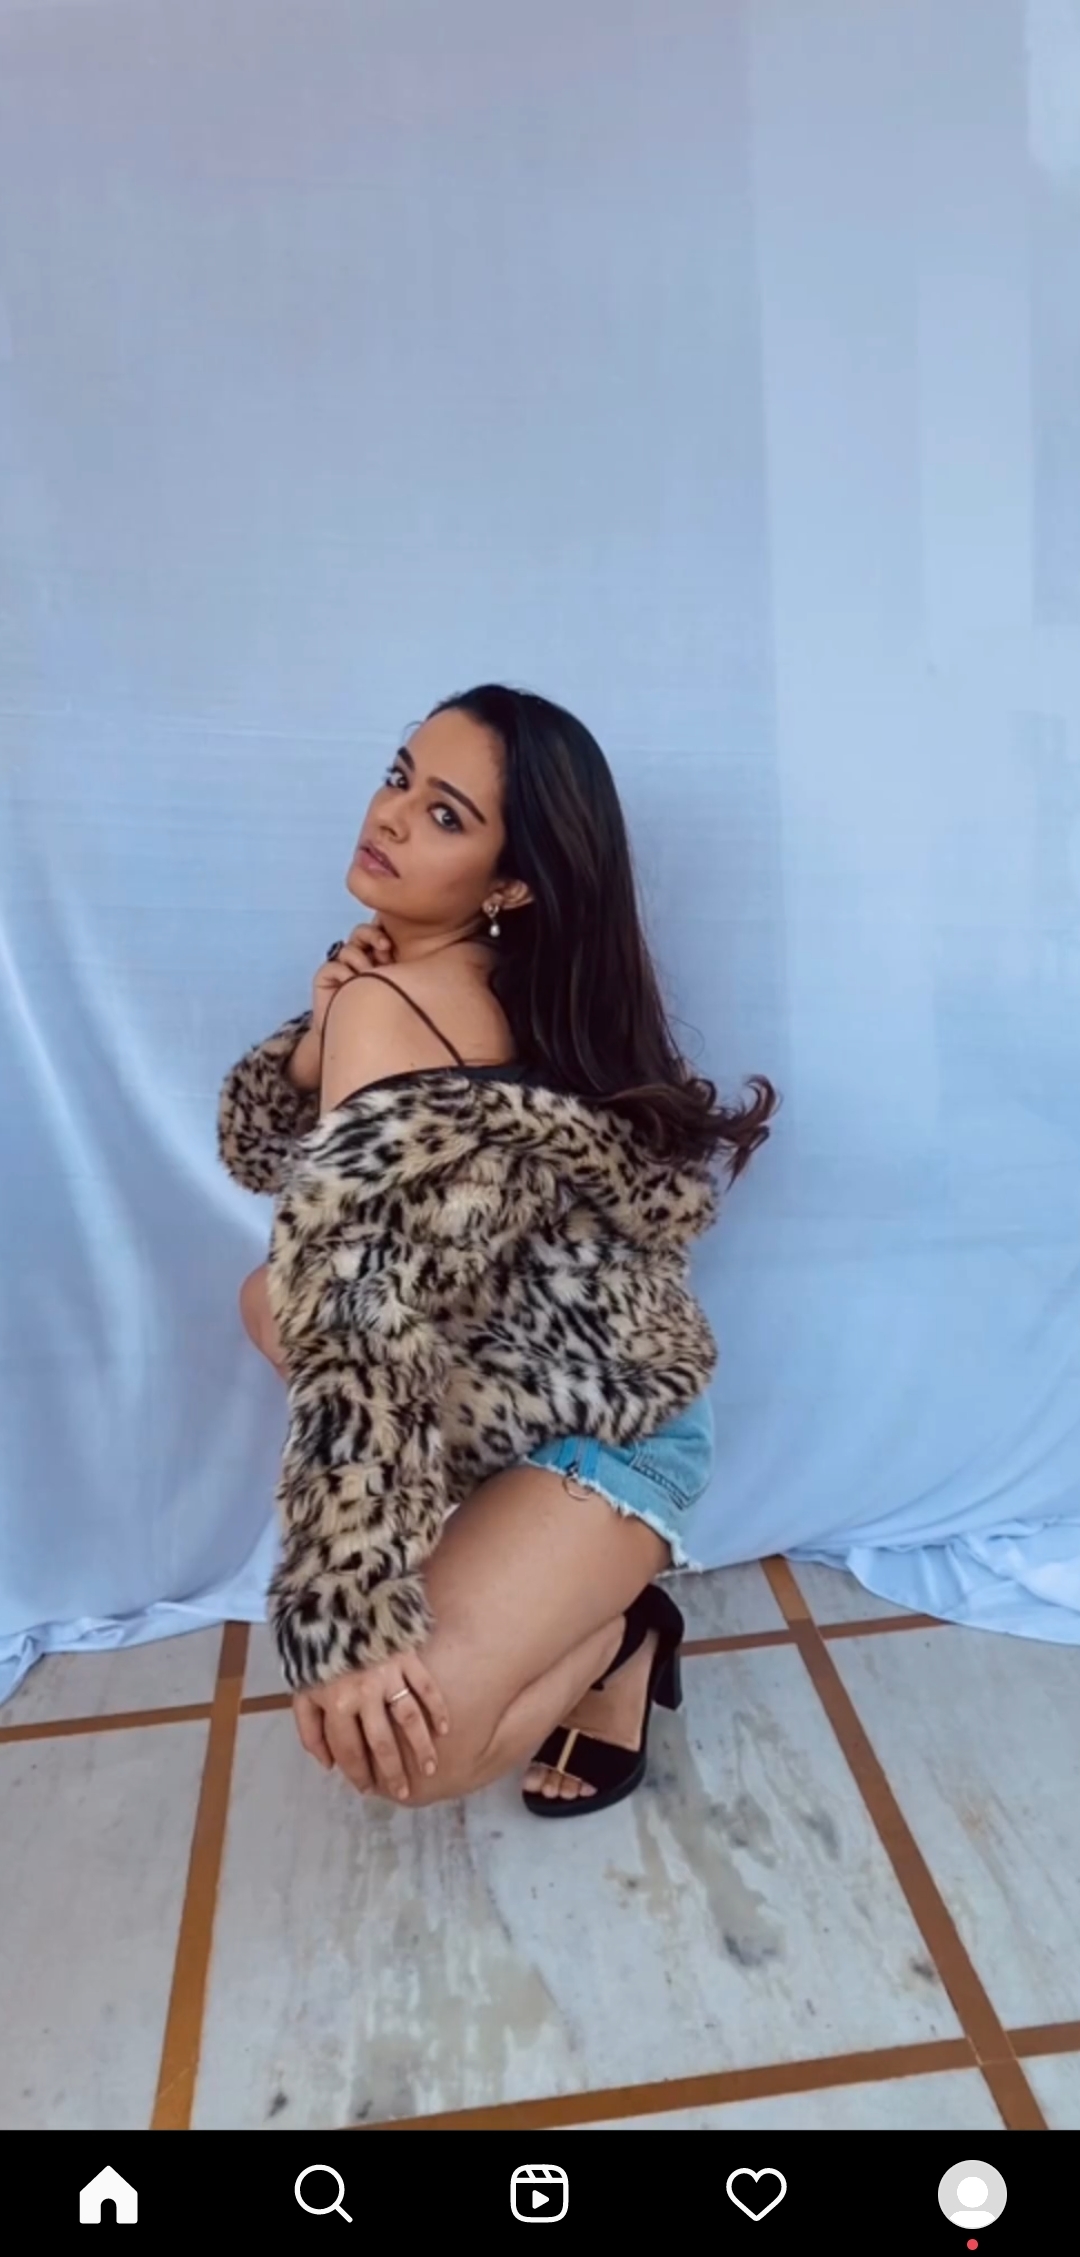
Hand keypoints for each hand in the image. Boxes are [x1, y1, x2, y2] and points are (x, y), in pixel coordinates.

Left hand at [292, 1649, 449, 1799]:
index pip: (349, 1749)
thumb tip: (327, 1765)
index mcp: (335, 1703)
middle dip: (393, 1772)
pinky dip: (437, 1708)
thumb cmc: (315, 1653)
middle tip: (403, 1792)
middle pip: (382, 1742)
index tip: (368, 1789)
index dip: (358, 1774)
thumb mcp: (301, 1691)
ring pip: (410, 1719)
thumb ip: (309, 1730)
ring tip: (430, 1769)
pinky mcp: (406, 1657)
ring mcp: (388, 1675)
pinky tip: (444, 1729)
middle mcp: (363, 1693)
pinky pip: (426, 1686)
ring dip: (421, 1748)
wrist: (330, 1604)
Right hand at [311, 920, 395, 1035]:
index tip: (389, 946)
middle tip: (385, 950)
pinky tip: (351, 988)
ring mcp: (343, 967)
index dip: (380, 933)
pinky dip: (344, 975)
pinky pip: (334, 965)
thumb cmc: (390, 1016)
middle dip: (373, 937)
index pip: (377, 932)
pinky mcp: (326, 977)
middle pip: (361, 932)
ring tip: (370, 979)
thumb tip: (408, 944)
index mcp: (380, 957)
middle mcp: (360, 959)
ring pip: (349, 949)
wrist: (363, 1041)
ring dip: (361, 963)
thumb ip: (406, 965)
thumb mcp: (403, 984)